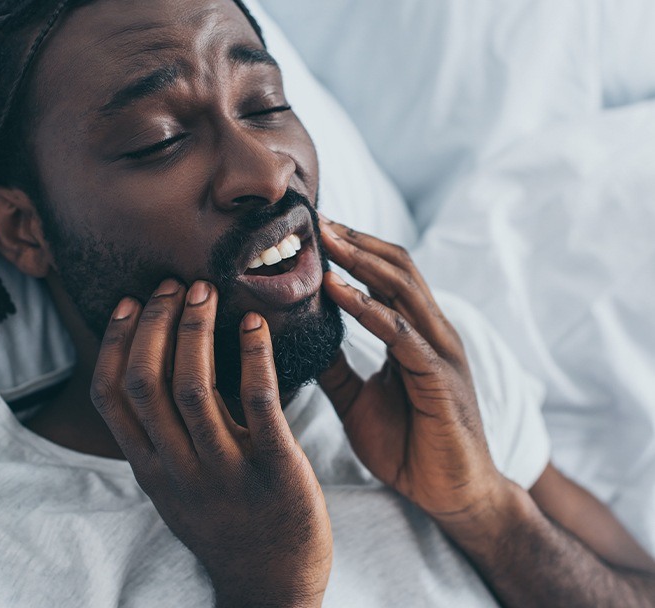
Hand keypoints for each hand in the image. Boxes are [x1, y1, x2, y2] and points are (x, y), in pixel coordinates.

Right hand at [90, 279, 331, 606]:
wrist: (272, 587)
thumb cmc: (225, 525)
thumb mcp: (176, 488)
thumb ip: (160, 439)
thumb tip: (152, 372)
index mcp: (151, 469)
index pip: (112, 397)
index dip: (115, 343)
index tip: (130, 302)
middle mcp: (179, 470)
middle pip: (147, 384)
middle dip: (154, 325)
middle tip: (173, 285)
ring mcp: (226, 473)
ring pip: (193, 390)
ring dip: (194, 332)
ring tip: (204, 292)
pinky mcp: (276, 471)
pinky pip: (260, 405)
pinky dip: (254, 357)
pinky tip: (255, 323)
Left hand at [318, 219, 508, 523]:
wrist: (449, 494)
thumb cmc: (408, 445)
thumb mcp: (357, 399)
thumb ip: (335, 367)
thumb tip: (301, 341)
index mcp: (415, 334)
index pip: (387, 276)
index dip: (354, 251)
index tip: (315, 231)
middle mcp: (432, 333)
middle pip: (397, 269)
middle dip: (356, 242)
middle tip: (316, 222)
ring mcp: (440, 352)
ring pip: (402, 290)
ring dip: (361, 262)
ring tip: (324, 242)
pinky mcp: (439, 378)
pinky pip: (401, 334)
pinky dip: (368, 308)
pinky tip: (337, 292)